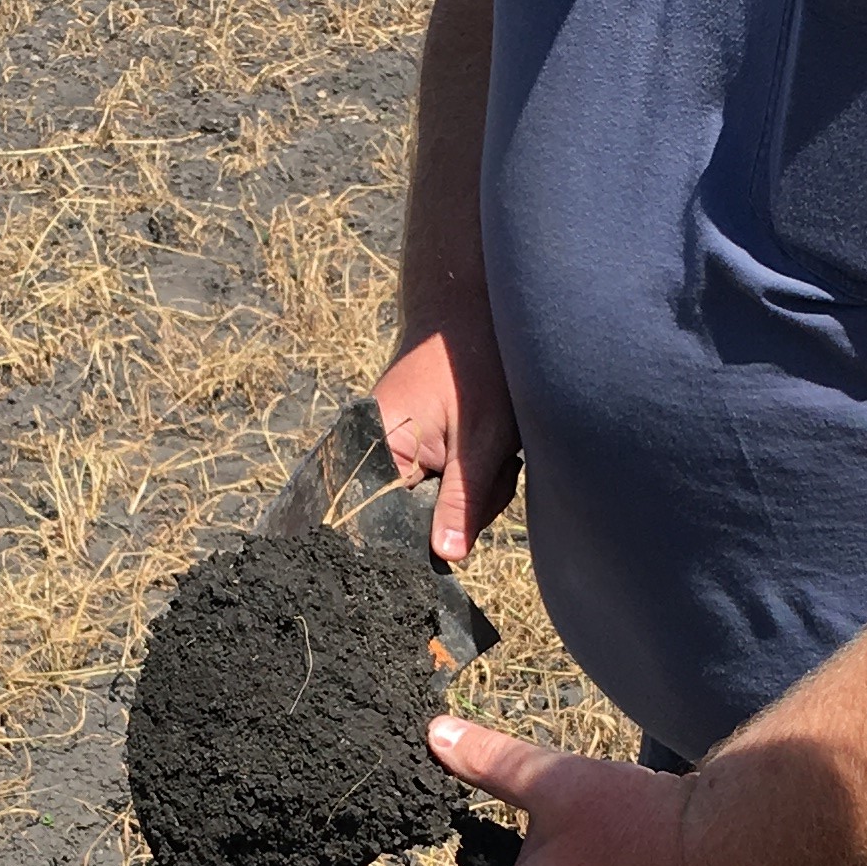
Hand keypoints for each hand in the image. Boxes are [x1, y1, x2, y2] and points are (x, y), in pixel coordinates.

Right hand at [374, 319, 520, 566]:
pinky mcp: (411, 444)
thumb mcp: (482, 440)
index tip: (461, 523)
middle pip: (413, 518)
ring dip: (474, 489)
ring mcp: (392, 447)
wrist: (468, 309)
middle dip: (462, 506)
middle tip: (493, 470)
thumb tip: (445, 556)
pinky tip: (485, 448)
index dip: (425, 533)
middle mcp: (373, 450)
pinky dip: (469, 474)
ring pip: (434, 503)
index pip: (384, 521)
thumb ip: (462, 500)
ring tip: (492, 447)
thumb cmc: (475, 365)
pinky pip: (438, 481)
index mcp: (375, 447)